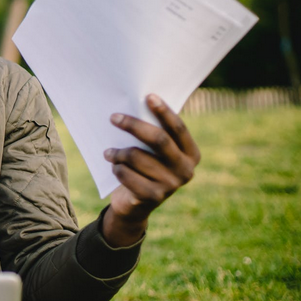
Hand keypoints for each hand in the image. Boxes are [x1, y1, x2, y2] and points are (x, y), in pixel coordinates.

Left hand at [101, 94, 200, 246]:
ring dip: (117, 152)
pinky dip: (116, 168)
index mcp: (191, 154)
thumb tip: (138, 102)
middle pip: (159, 140)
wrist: (135, 205)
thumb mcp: (154, 152)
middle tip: (113, 117)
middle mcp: (186, 170)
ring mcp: (171, 186)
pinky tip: (115, 168)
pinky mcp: (153, 197)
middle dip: (133, 126)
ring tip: (108, 153)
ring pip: (137, 156)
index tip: (148, 96)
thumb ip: (155, 133)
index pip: (178, 128)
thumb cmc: (145, 168)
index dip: (164, 111)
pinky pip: (126, 174)